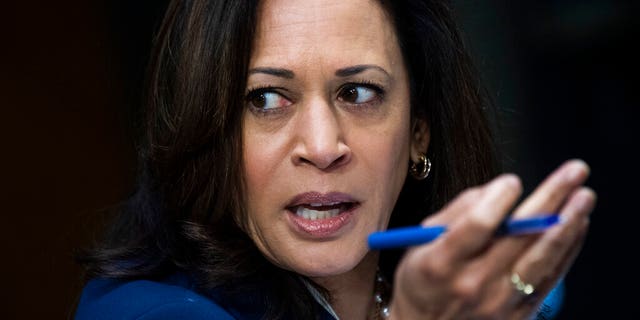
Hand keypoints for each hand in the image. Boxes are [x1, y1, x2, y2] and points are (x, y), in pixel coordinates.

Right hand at [389, 159, 595, 318]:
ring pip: (542, 258)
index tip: (512, 181)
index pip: (477, 225)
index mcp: (441, 262)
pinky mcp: (517, 314)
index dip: (499, 200)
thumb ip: (455, 213)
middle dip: (550, 198)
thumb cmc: (422, 280)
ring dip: (568, 224)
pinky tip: (576, 225)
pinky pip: (549, 278)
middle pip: (519, 236)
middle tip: (573, 171)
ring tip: (584, 197)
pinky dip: (566, 249)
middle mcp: (472, 284)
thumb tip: (495, 190)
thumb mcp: (420, 242)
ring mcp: (498, 303)